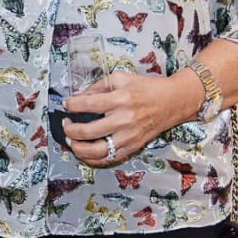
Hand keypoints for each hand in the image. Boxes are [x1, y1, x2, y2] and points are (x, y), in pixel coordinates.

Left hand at [63, 71, 187, 166]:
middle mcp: (124, 120)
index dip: (71, 105)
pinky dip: (92, 159)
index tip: (66, 105)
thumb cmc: (145, 88)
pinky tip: (84, 152)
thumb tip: (77, 97)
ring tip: (71, 141)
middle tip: (66, 125)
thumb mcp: (121, 79)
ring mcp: (128, 137)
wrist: (171, 102)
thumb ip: (98, 86)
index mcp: (121, 99)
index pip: (88, 104)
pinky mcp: (132, 147)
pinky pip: (108, 159)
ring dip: (78, 148)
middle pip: (88, 131)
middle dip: (70, 130)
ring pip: (97, 151)